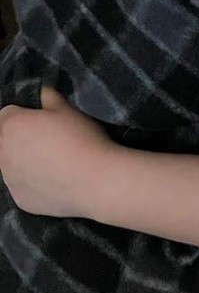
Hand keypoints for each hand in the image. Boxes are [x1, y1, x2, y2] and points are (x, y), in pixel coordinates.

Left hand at [0, 87, 115, 218]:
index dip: (25, 115)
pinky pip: (23, 187)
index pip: (6, 115)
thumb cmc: (81, 139)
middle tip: (48, 141)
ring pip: (12, 166)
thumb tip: (43, 92)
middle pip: (5, 142)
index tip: (42, 121)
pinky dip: (34, 183)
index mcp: (10, 126)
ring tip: (54, 163)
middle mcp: (1, 154)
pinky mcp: (20, 200)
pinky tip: (55, 181)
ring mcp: (9, 180)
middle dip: (20, 140)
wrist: (95, 180)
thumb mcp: (68, 109)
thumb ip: (49, 97)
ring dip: (25, 162)